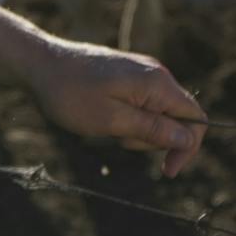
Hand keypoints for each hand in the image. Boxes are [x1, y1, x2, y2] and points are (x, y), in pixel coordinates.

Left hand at [22, 39, 205, 176]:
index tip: (167, 171)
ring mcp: (141, 73)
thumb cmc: (72, 94)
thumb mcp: (112, 120)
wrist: (39, 64)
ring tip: (106, 124)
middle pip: (177, 118)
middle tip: (118, 138)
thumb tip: (188, 139)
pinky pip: (141, 105)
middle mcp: (155, 73)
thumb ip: (152, 129)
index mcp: (156, 82)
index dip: (187, 148)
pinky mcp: (127, 76)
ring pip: (157, 114)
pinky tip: (104, 116)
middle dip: (153, 139)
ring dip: (137, 131)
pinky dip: (128, 119)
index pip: (196, 119)